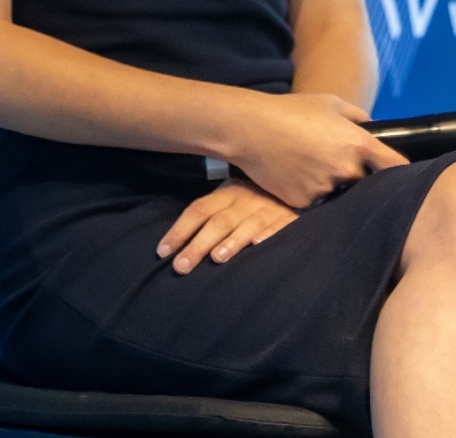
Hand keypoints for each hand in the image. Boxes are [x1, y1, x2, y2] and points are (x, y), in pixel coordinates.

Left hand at [157, 178, 296, 274]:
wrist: (292, 188)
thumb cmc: (252, 202)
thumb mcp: (230, 201)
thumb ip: (209, 218)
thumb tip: (176, 245)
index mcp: (226, 194)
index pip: (197, 211)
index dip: (179, 231)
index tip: (163, 252)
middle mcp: (245, 199)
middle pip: (218, 222)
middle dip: (198, 245)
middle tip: (181, 266)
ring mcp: (268, 208)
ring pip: (246, 225)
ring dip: (231, 242)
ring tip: (216, 258)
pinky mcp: (289, 219)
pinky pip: (279, 227)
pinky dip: (269, 235)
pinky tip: (258, 244)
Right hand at [225, 92, 408, 208]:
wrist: (247, 127)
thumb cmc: (288, 110)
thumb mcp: (328, 102)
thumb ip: (358, 116)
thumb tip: (373, 128)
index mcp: (358, 144)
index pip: (396, 166)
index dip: (402, 172)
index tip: (403, 177)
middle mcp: (346, 169)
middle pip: (364, 183)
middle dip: (354, 176)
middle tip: (332, 161)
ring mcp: (324, 188)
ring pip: (337, 193)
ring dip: (328, 184)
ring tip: (305, 165)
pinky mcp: (303, 201)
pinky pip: (313, 200)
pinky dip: (306, 191)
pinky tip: (291, 174)